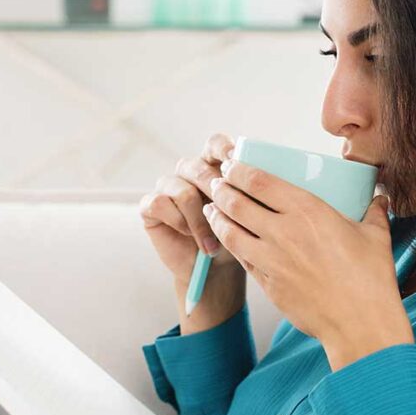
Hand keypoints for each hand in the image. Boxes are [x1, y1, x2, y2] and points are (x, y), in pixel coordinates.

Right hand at [139, 133, 245, 332]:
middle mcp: (189, 172)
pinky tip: (190, 238)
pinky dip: (179, 223)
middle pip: (197, 167)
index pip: (215, 144)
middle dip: (214, 192)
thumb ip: (250, 192)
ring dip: (199, 220)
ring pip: (182, 190)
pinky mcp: (151, 205)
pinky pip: (161, 203)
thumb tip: (264, 177)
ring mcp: (168, 187)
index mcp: (214, 166)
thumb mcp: (250, 214)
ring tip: (214, 243)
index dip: (223, 149)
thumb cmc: (236, 238)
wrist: (216, 270)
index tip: (234, 160)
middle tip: (226, 214)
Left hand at [203, 158, 414, 369]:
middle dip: (220, 189)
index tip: (230, 164)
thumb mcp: (375, 237)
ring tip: (211, 208)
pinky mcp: (267, 284)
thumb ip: (374, 212)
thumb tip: (380, 199)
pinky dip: (230, 244)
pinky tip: (228, 239)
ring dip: (216, 216)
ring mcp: (271, 260)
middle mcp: (283, 232)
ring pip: (230, 231)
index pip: (259, 181)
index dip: (238, 170)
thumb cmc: (370, 279)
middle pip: (237, 203)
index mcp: (308, 211)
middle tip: (215, 183)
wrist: (359, 325)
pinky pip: (241, 258)